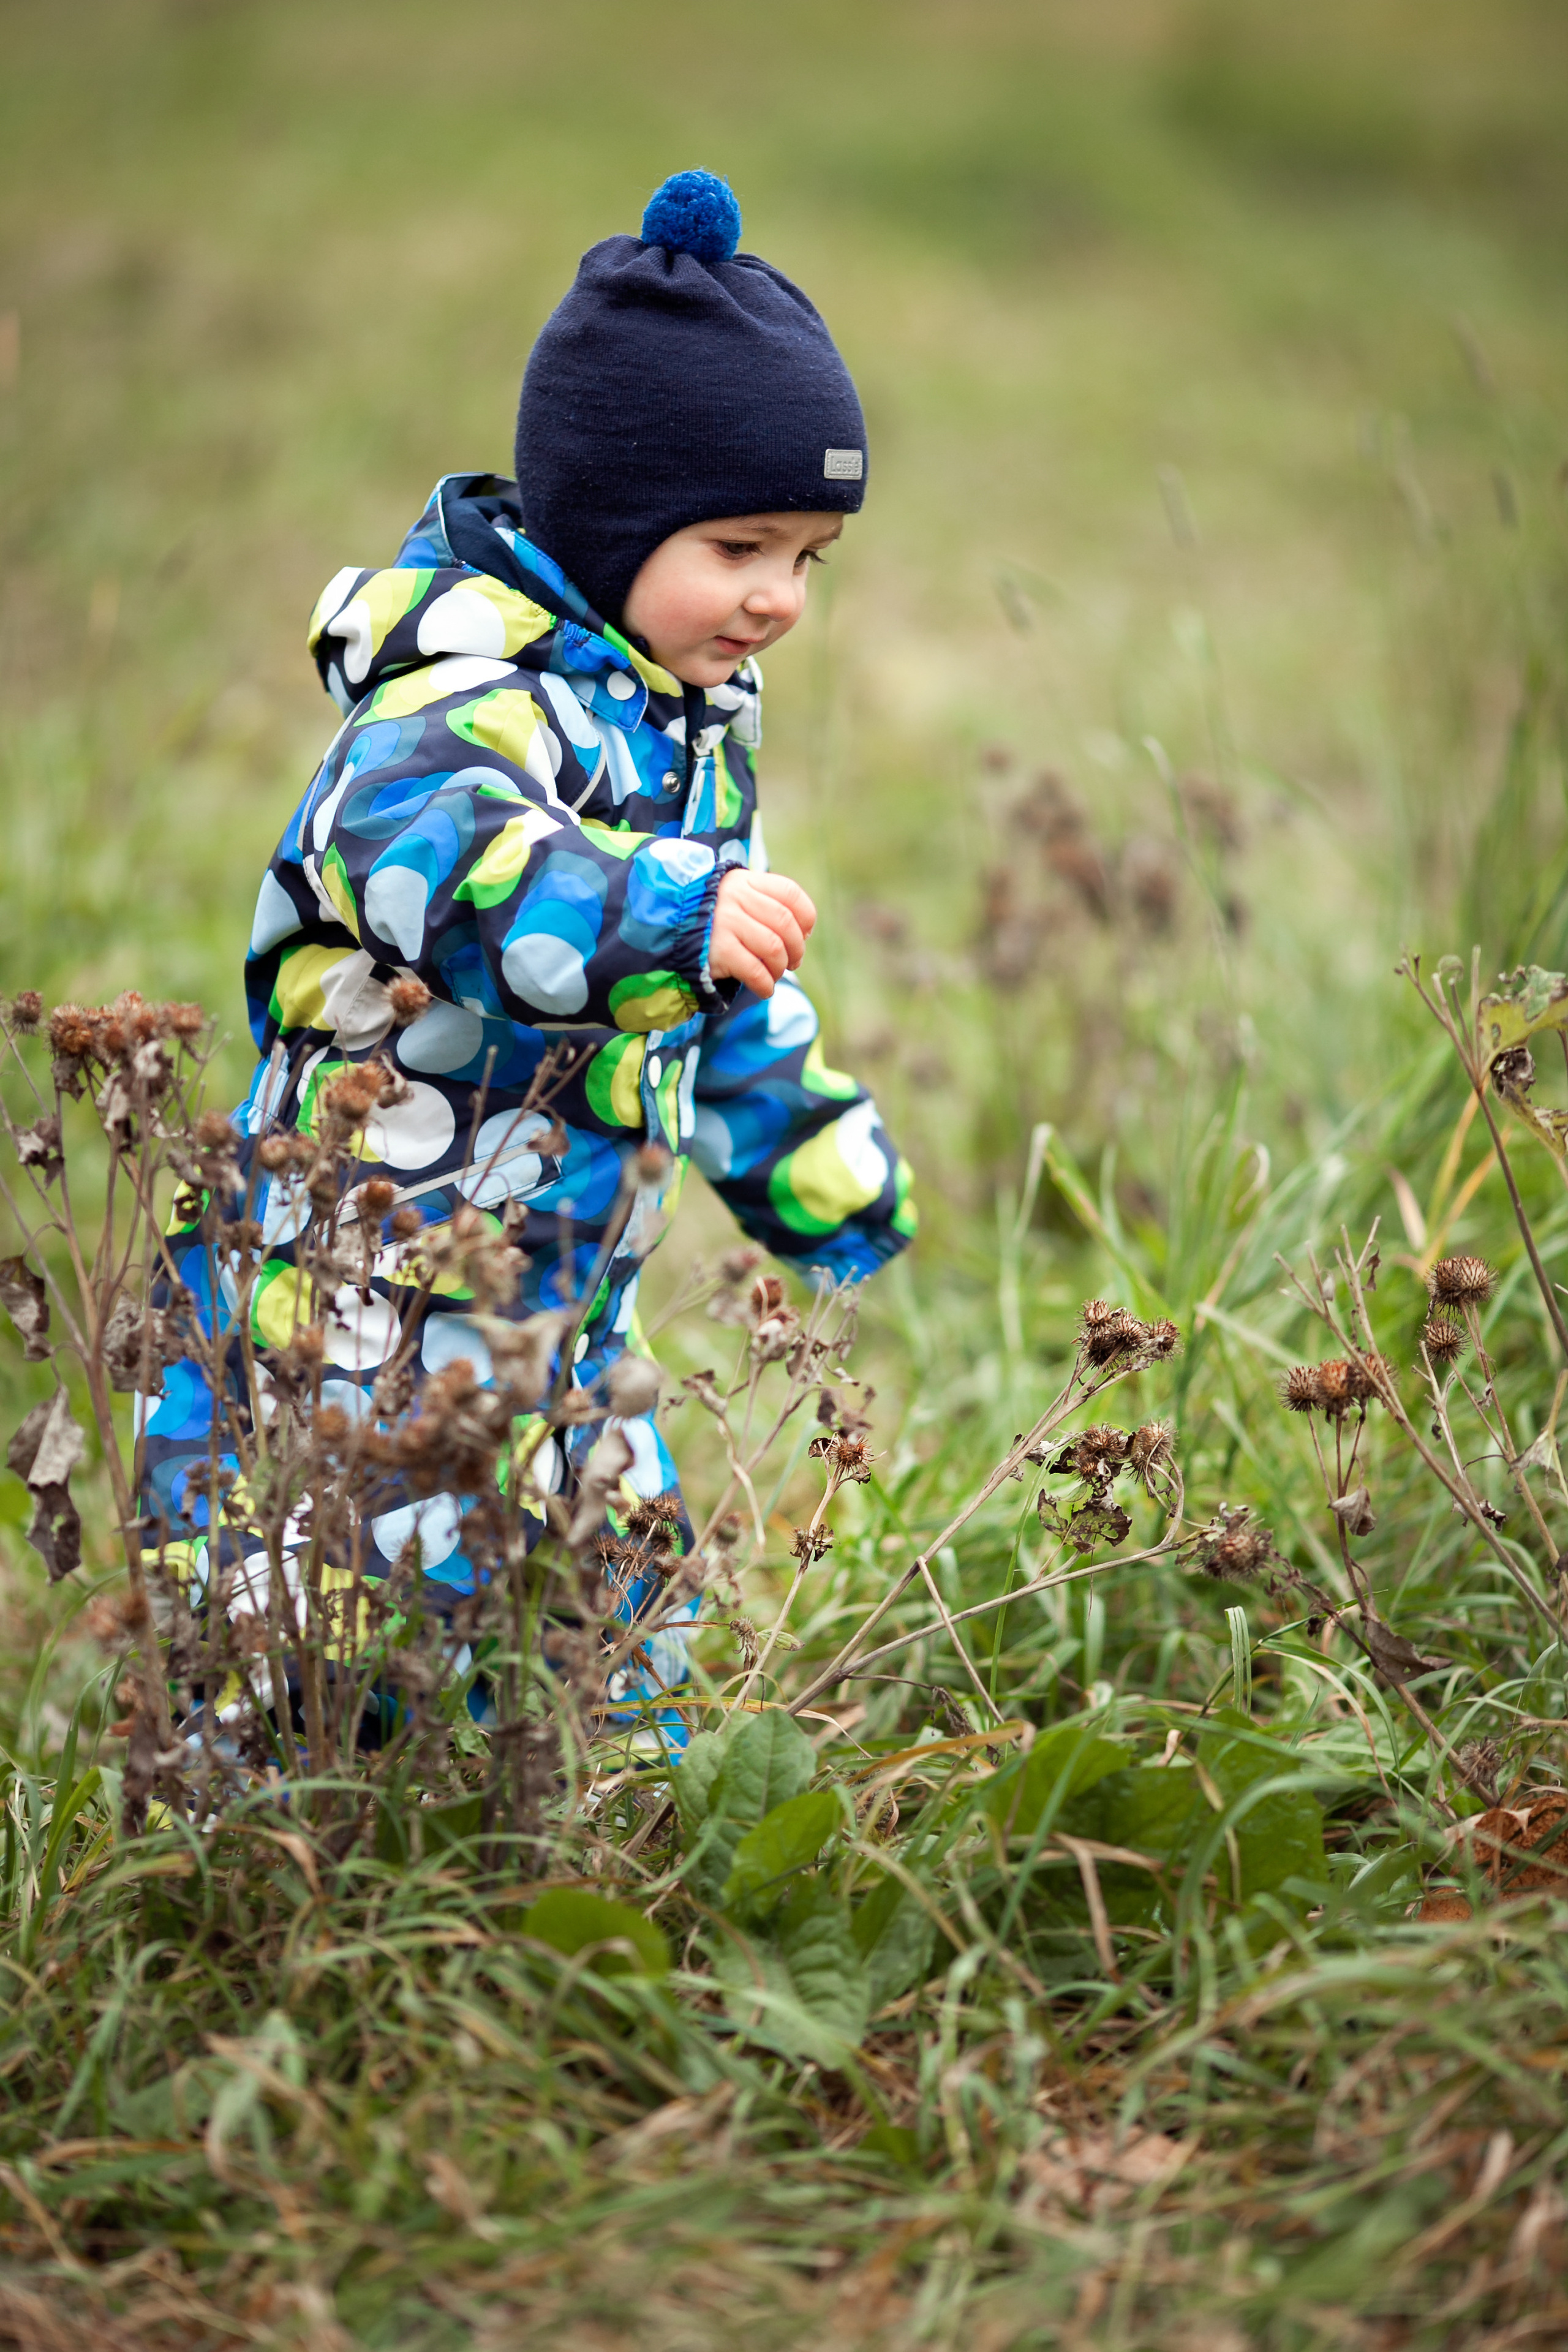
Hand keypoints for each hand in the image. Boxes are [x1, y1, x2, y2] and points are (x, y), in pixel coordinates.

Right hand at [708, 870, 816, 997]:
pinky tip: (764, 989)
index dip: (806, 917)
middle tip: (793, 962)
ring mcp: (725, 922)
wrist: (667, 933)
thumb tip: (802, 938)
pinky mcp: (718, 950)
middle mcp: (735, 897)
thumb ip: (766, 908)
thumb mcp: (736, 901)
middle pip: (785, 923)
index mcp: (745, 881)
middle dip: (797, 948)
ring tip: (774, 974)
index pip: (790, 893)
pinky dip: (766, 984)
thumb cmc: (712, 921)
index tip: (804, 934)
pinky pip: (755, 971)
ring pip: (774, 948)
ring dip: (780, 967)